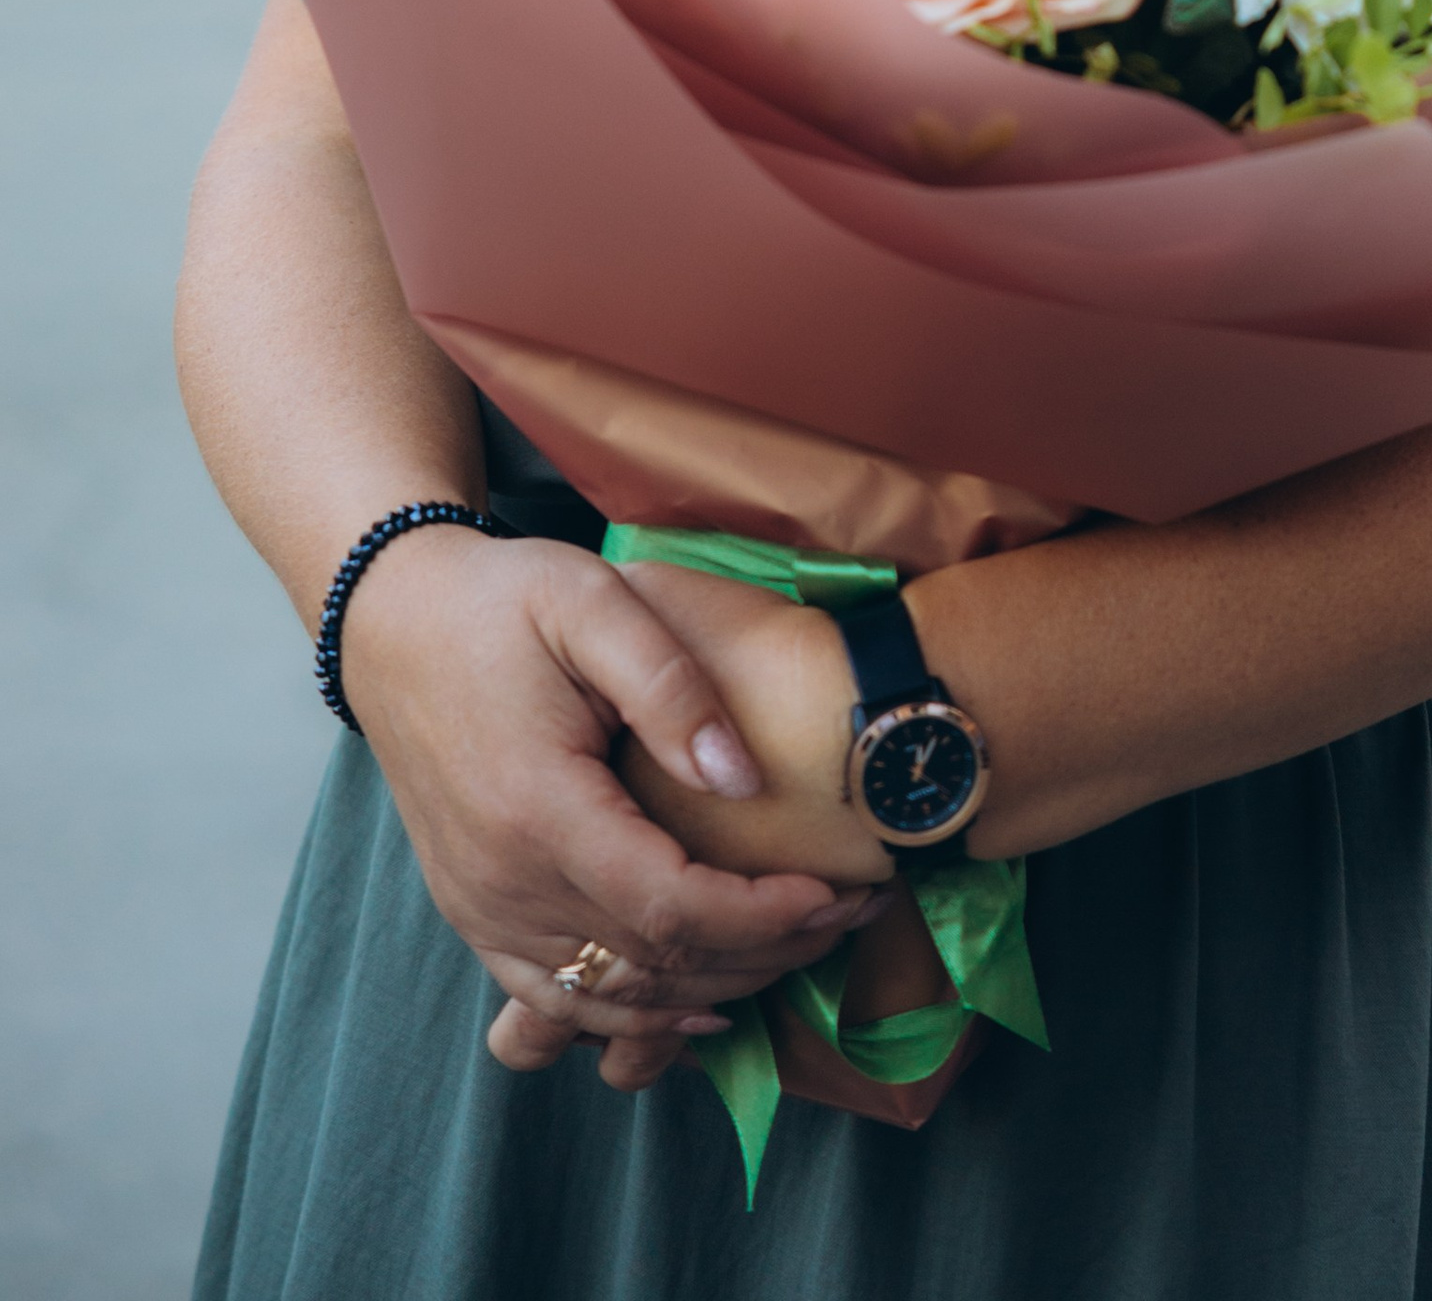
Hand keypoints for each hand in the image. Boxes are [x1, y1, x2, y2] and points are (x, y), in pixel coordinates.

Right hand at [337, 523, 888, 1093]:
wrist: (395, 624)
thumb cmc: (501, 601)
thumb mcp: (593, 602)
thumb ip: (672, 689)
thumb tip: (743, 778)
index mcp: (537, 809)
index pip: (670, 907)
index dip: (763, 916)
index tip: (837, 891)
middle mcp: (501, 883)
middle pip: (652, 966)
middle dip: (765, 953)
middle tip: (850, 913)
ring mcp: (480, 909)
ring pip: (611, 1000)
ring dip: (714, 993)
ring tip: (800, 949)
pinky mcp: (474, 914)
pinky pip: (557, 1001)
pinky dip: (636, 1015)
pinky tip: (700, 1004)